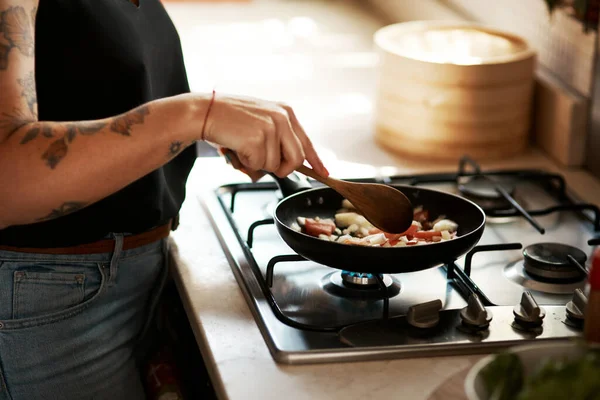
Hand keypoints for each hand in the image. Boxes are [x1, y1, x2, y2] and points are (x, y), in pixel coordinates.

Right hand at [201, 93, 328, 178]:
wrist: (205, 112)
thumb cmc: (229, 119)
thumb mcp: (261, 120)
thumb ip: (278, 137)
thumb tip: (287, 163)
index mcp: (286, 112)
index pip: (306, 142)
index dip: (315, 160)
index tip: (324, 172)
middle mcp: (282, 119)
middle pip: (296, 159)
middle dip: (282, 168)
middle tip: (262, 163)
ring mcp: (271, 128)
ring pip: (275, 165)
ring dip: (258, 164)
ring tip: (244, 147)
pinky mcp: (258, 139)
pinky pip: (259, 165)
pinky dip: (247, 163)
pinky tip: (238, 147)